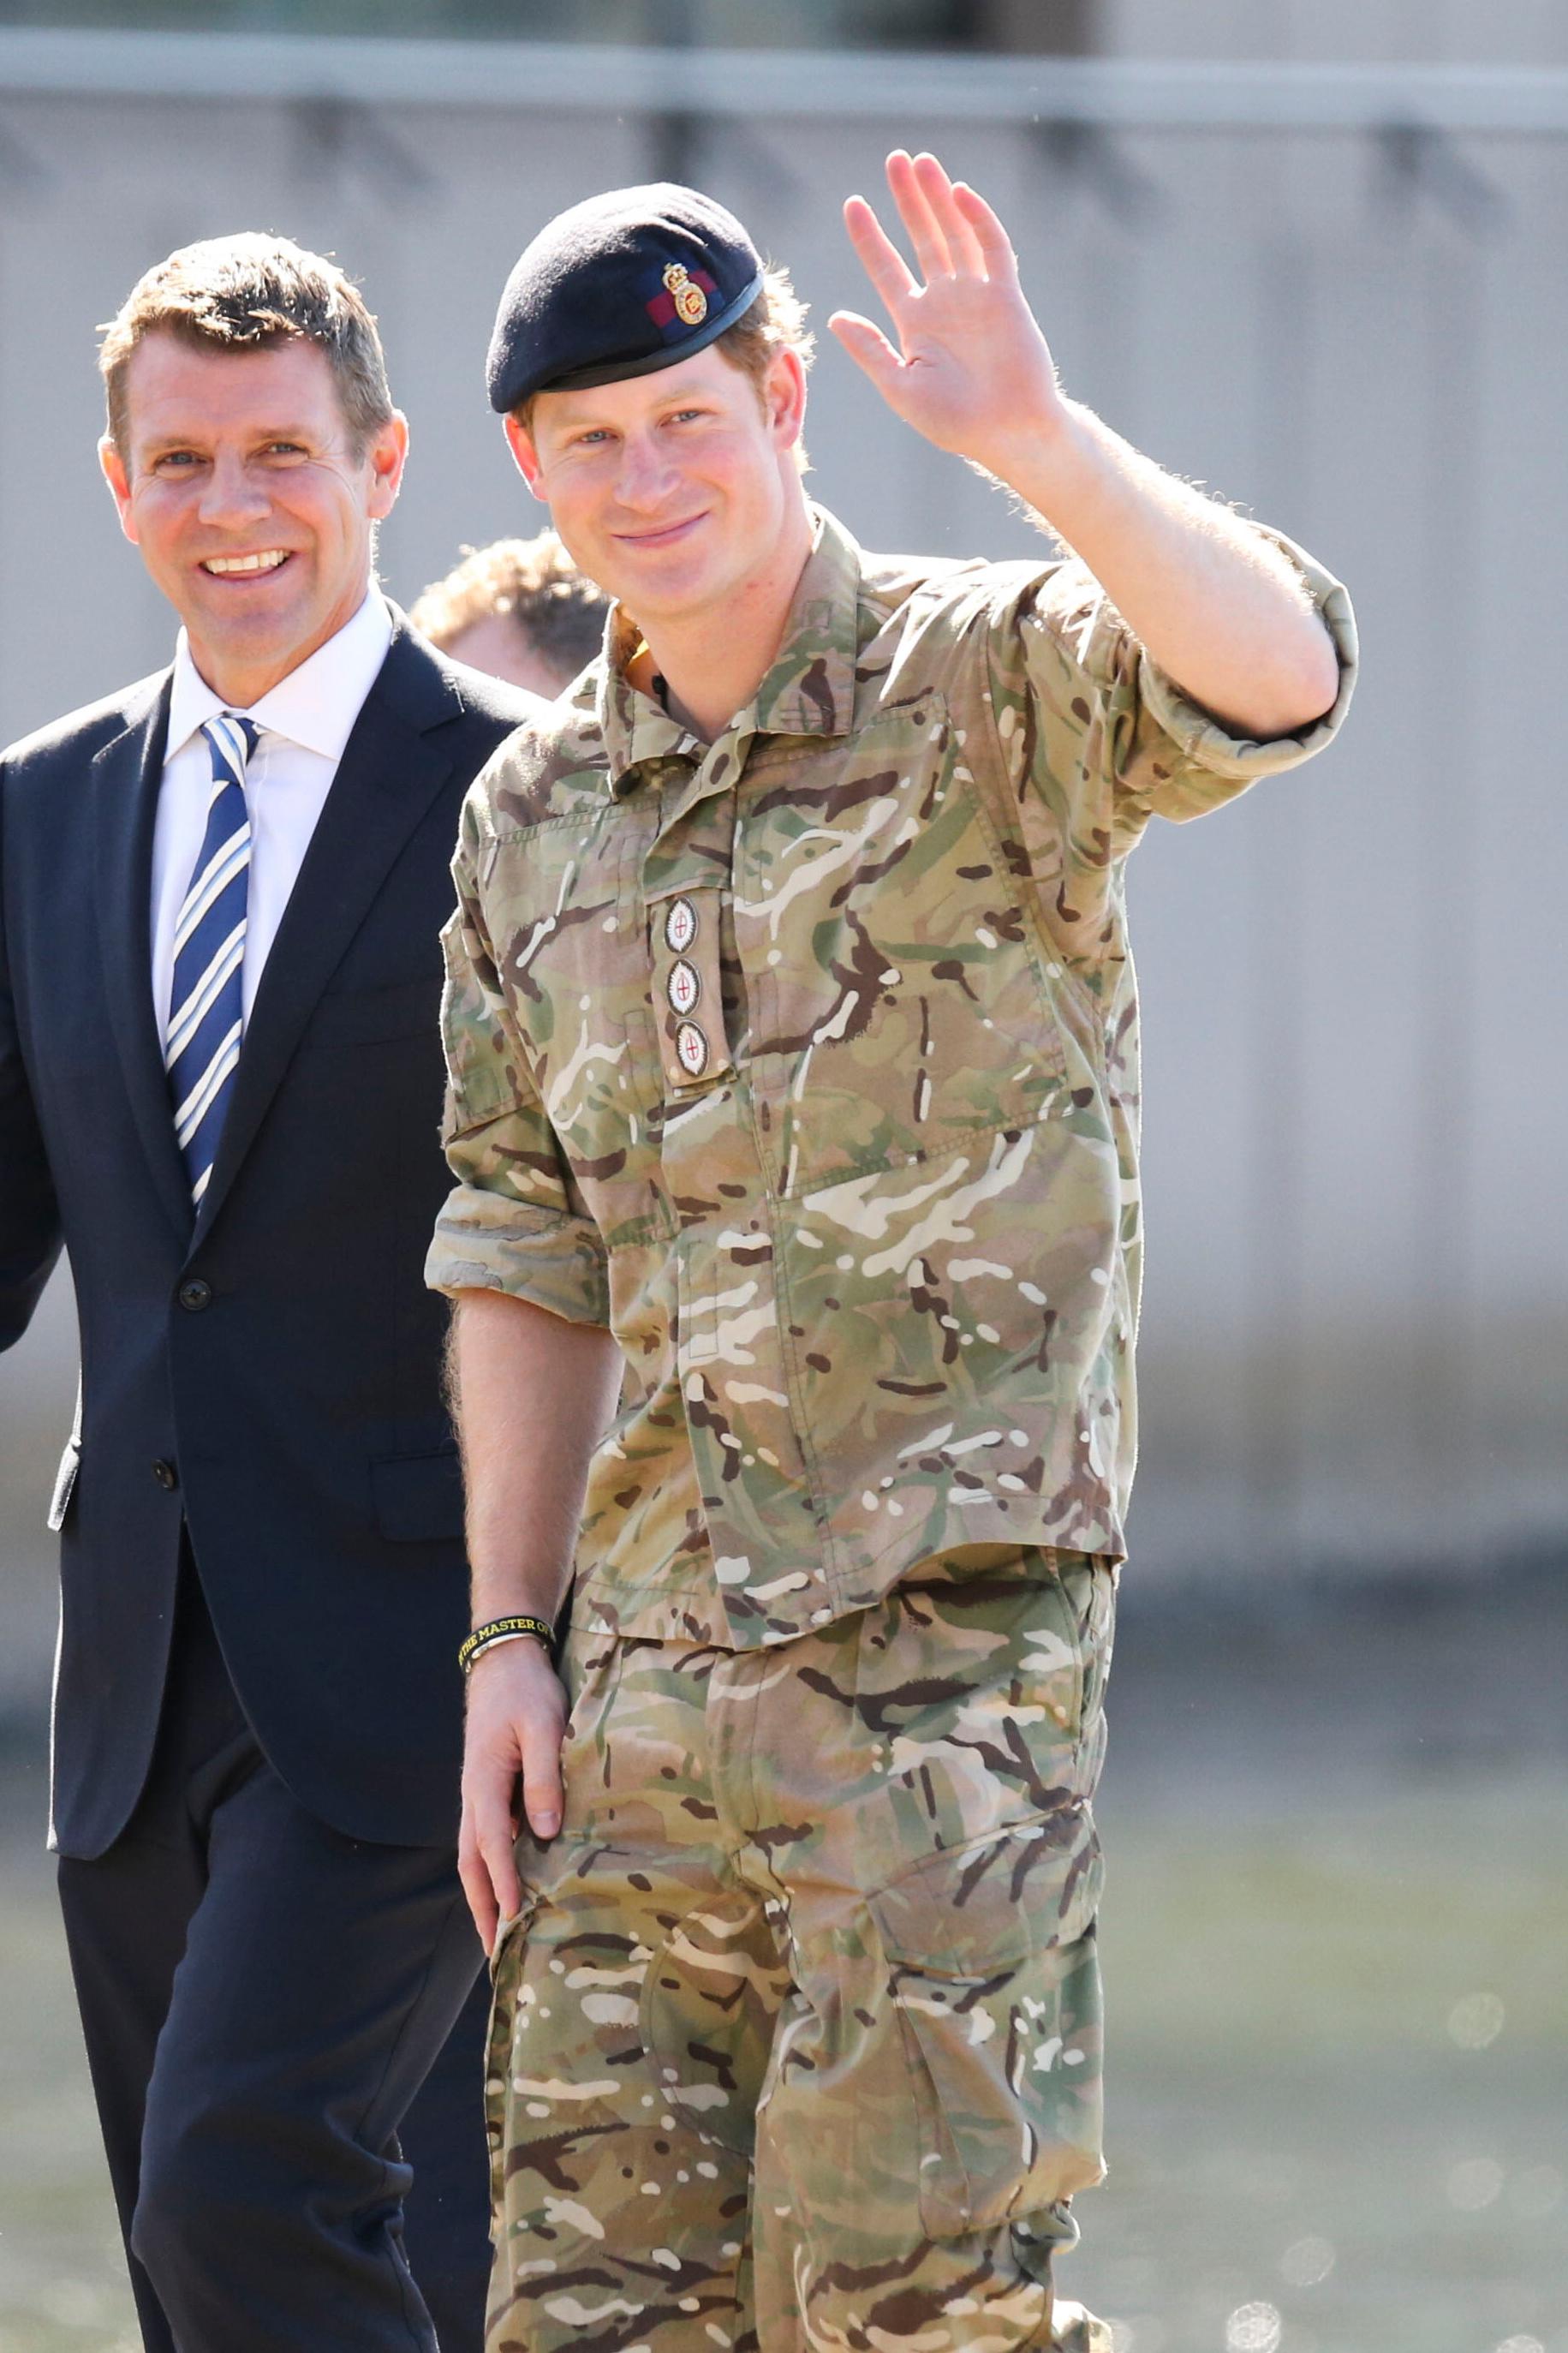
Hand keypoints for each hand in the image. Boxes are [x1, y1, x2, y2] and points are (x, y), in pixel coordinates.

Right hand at [458, 1637, 566, 1953]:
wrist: (506, 1661)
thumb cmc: (527, 1691)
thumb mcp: (544, 1727)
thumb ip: (544, 1778)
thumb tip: (545, 1832)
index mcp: (485, 1782)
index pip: (492, 1845)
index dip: (503, 1885)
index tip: (513, 1921)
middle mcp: (475, 1795)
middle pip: (471, 1862)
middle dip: (482, 1908)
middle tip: (495, 1953)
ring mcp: (478, 1794)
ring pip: (474, 1854)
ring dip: (483, 1895)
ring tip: (497, 1934)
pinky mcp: (489, 1789)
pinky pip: (486, 1839)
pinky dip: (490, 1870)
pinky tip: (506, 1886)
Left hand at [830, 150, 1065, 475]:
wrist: (1007, 432)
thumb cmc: (955, 421)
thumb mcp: (900, 386)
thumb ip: (869, 350)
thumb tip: (836, 317)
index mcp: (915, 323)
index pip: (887, 269)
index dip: (870, 237)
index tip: (853, 205)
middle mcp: (944, 302)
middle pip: (922, 238)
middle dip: (908, 199)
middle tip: (895, 160)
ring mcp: (976, 295)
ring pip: (954, 234)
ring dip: (938, 199)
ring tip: (921, 162)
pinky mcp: (1006, 296)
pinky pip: (992, 249)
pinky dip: (977, 220)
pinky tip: (958, 193)